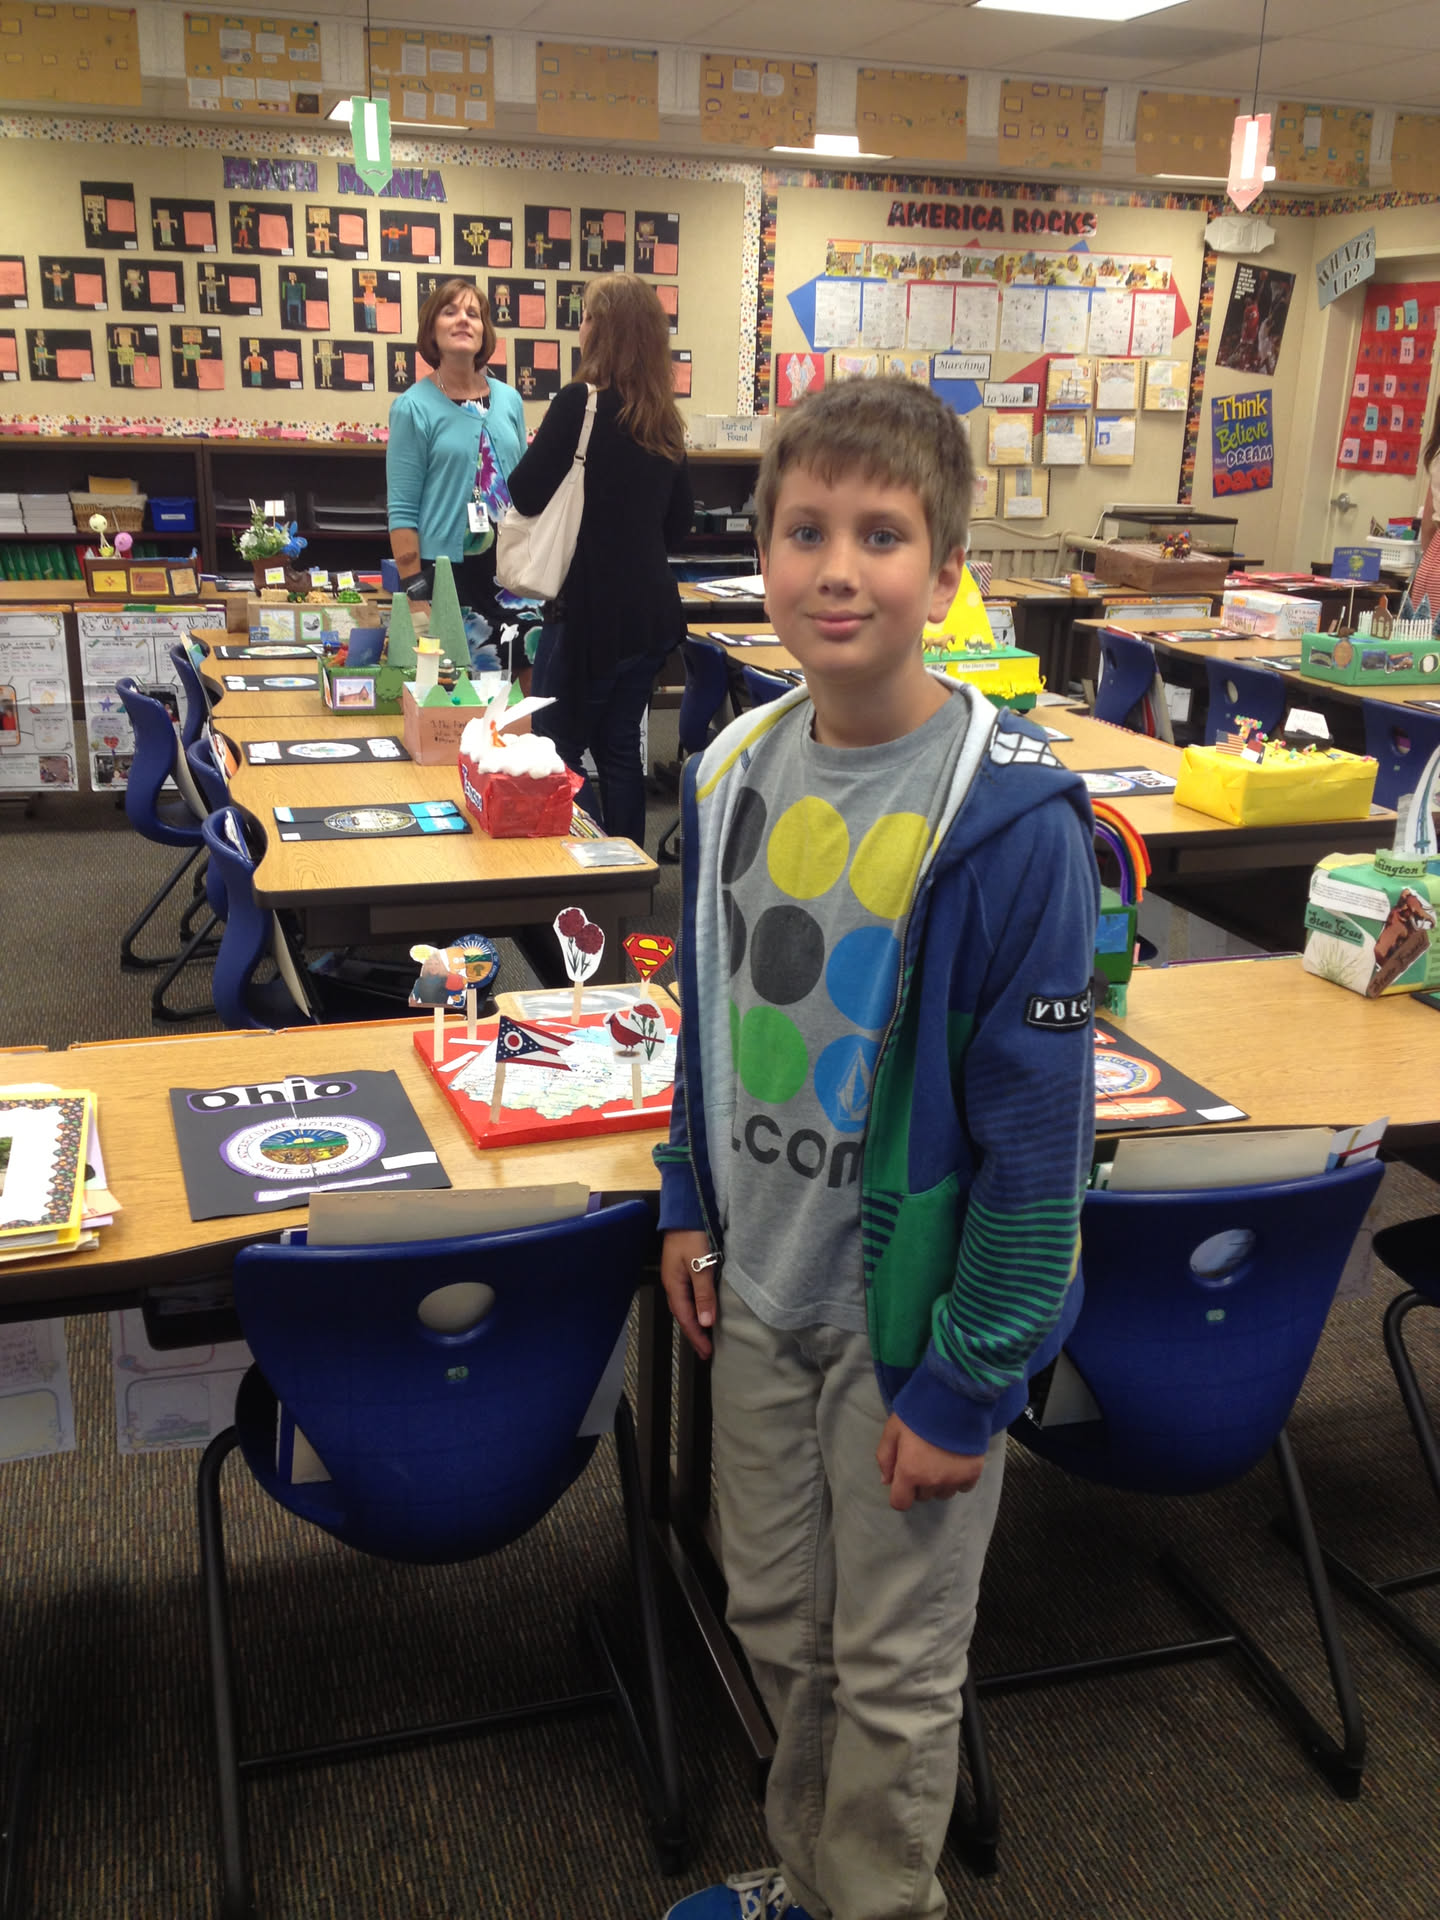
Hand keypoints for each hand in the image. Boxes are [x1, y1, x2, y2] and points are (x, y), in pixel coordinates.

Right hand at [661, 1230, 717, 1359]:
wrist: (685, 1212)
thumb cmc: (692, 1236)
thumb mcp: (700, 1265)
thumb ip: (703, 1294)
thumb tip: (705, 1322)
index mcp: (674, 1285)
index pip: (686, 1318)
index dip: (696, 1336)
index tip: (707, 1353)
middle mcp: (673, 1283)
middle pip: (683, 1315)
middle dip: (694, 1333)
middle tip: (706, 1351)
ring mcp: (677, 1276)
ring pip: (685, 1306)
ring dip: (694, 1322)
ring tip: (705, 1336)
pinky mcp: (684, 1269)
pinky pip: (689, 1295)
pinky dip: (696, 1307)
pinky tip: (703, 1310)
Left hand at [877, 1414, 986, 1512]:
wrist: (954, 1398)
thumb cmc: (919, 1412)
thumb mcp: (892, 1430)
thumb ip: (885, 1457)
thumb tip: (886, 1481)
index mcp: (909, 1472)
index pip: (901, 1503)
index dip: (900, 1493)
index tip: (904, 1479)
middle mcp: (932, 1481)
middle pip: (923, 1497)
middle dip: (919, 1484)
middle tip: (923, 1460)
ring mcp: (954, 1479)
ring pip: (943, 1494)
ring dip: (939, 1483)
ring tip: (940, 1460)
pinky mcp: (973, 1473)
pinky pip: (963, 1487)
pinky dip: (958, 1479)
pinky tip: (955, 1461)